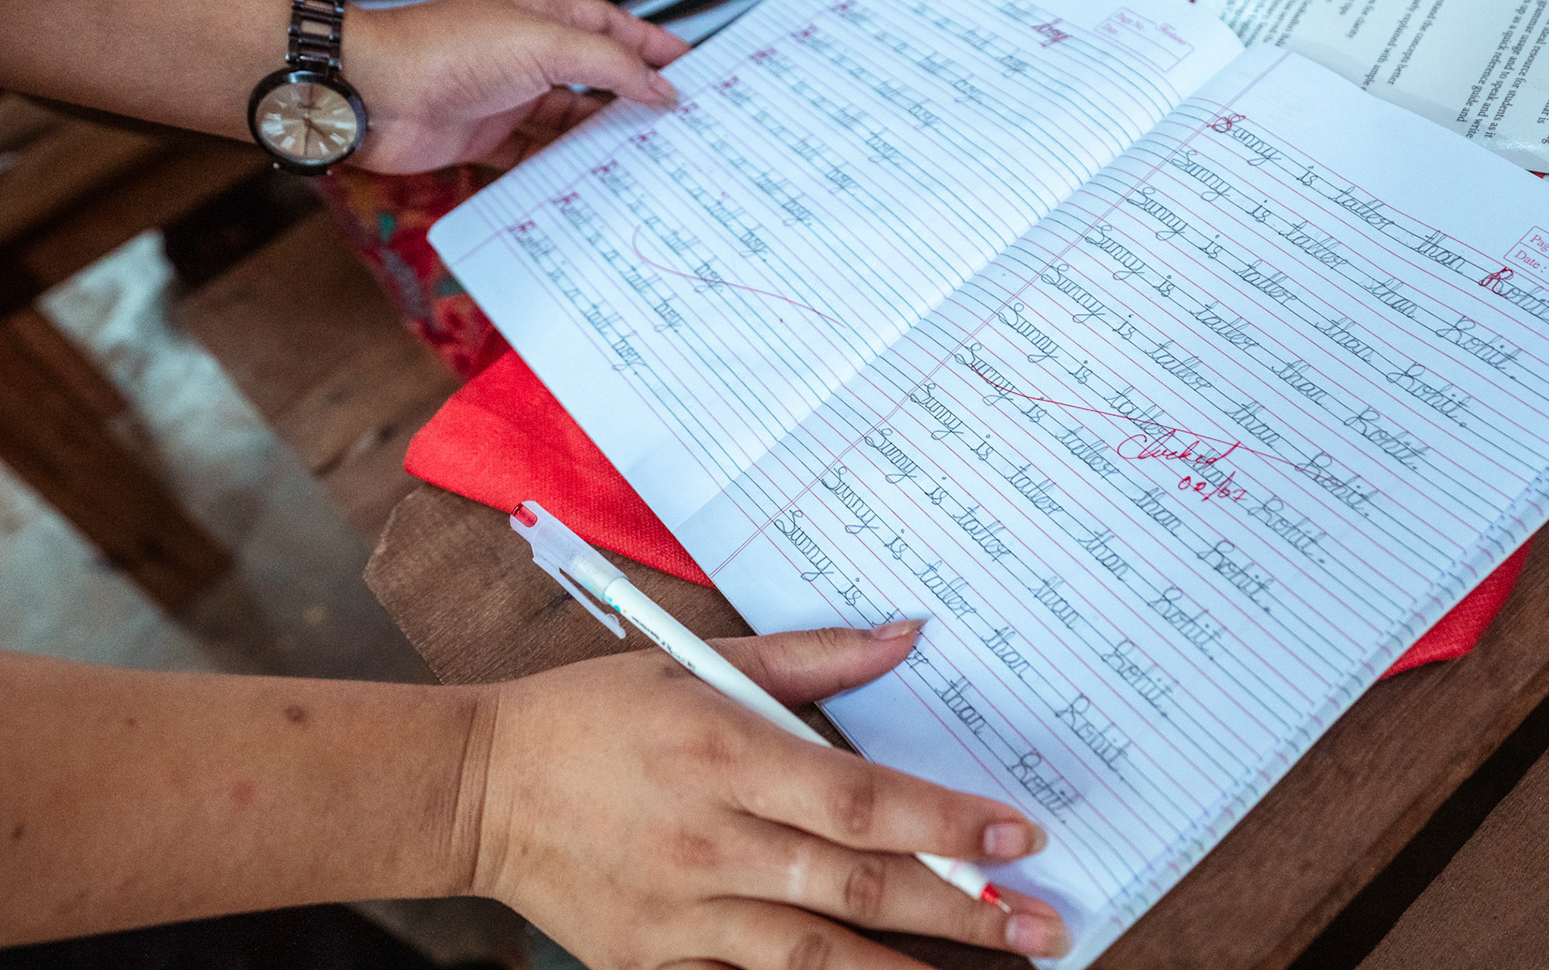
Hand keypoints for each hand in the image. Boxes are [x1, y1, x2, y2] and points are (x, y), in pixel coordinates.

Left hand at [346, 0, 690, 173]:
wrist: (374, 94)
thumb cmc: (450, 52)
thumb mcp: (545, 44)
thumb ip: (609, 63)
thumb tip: (660, 87)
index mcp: (542, 15)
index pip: (612, 26)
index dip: (653, 47)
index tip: (692, 71)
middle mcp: (526, 53)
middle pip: (595, 76)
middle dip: (635, 98)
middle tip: (679, 125)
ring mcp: (507, 96)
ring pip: (570, 120)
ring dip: (603, 138)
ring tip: (647, 161)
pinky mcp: (487, 137)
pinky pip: (537, 156)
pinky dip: (564, 169)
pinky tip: (593, 185)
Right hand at [465, 624, 1070, 968]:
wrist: (478, 789)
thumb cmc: (593, 714)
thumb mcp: (695, 660)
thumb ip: (812, 657)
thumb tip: (909, 635)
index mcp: (722, 752)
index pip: (860, 799)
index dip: (949, 823)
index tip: (1023, 836)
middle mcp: (708, 840)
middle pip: (856, 888)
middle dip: (965, 914)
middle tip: (1046, 931)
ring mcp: (679, 915)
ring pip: (814, 959)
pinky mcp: (651, 963)